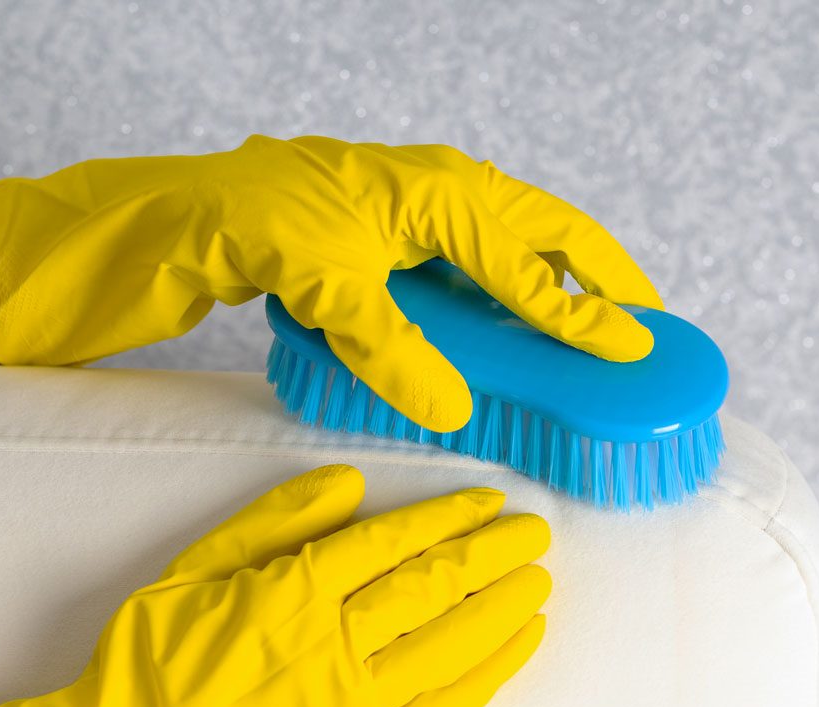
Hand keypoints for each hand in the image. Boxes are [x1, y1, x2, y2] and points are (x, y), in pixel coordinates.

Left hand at [0, 134, 661, 430]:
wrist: (177, 219)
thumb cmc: (242, 225)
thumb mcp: (322, 287)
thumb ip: (392, 343)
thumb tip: (449, 402)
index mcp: (429, 191)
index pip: (524, 258)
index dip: (580, 309)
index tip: (631, 349)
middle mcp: (431, 195)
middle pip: (537, 234)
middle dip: (593, 277)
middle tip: (642, 324)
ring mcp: (408, 219)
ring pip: (501, 253)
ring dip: (545, 292)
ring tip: (586, 335)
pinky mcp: (381, 249)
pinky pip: (457, 277)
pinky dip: (490, 307)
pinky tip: (496, 343)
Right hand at [0, 465, 551, 706]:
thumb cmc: (154, 661)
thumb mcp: (194, 567)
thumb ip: (271, 521)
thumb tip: (346, 483)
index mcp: (296, 586)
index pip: (394, 541)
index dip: (449, 517)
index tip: (490, 501)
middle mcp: (335, 637)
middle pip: (435, 585)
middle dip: (493, 555)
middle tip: (535, 534)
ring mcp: (354, 698)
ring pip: (449, 642)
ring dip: (501, 609)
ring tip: (539, 583)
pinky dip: (486, 676)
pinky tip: (516, 649)